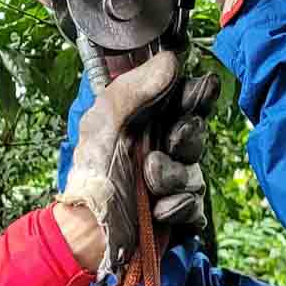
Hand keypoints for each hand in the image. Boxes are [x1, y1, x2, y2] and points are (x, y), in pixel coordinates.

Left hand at [59, 50, 189, 273]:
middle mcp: (164, 148)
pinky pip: (196, 206)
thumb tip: (170, 58)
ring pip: (196, 172)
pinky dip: (178, 208)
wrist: (88, 227)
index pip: (188, 100)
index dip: (197, 97)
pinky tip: (157, 210)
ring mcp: (173, 182)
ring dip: (173, 178)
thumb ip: (135, 88)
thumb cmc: (92, 173)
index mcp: (148, 121)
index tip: (194, 96)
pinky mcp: (179, 213)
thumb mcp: (105, 121)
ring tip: (148, 183)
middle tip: (165, 146)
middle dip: (184, 139)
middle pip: (197, 134)